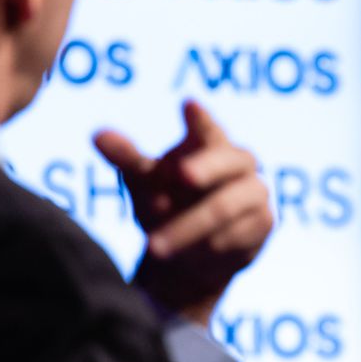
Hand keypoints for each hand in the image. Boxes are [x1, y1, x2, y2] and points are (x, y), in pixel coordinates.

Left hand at [93, 101, 271, 325]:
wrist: (190, 256)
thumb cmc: (166, 205)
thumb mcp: (143, 183)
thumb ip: (126, 158)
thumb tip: (97, 135)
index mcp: (209, 142)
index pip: (206, 127)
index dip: (200, 118)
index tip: (187, 105)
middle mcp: (239, 162)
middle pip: (229, 161)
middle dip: (205, 169)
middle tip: (181, 174)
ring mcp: (255, 192)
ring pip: (225, 207)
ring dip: (189, 228)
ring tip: (154, 246)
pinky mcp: (263, 223)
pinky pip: (237, 236)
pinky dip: (207, 248)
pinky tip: (186, 256)